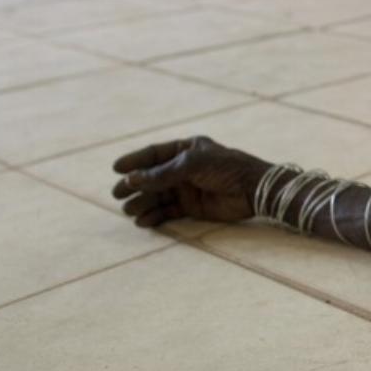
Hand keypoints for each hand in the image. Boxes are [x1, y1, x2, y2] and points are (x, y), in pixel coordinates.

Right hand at [111, 136, 271, 226]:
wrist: (254, 189)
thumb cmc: (226, 168)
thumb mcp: (192, 165)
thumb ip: (162, 173)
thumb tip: (132, 179)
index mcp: (186, 149)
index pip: (154, 154)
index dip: (134, 161)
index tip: (115, 169)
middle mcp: (184, 168)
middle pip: (152, 177)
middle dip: (134, 186)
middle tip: (116, 195)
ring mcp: (188, 188)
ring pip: (158, 196)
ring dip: (142, 203)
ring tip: (128, 210)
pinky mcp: (193, 207)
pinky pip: (168, 211)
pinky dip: (155, 216)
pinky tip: (143, 221)